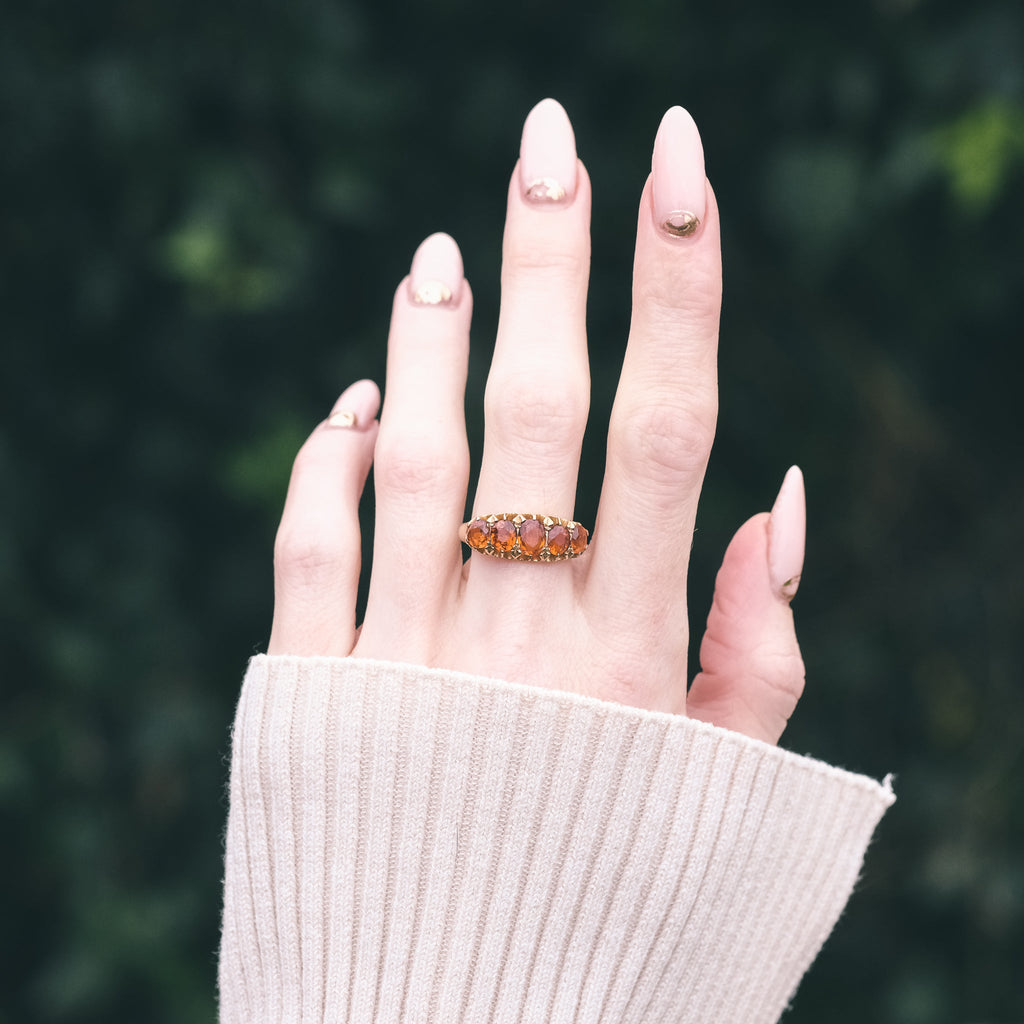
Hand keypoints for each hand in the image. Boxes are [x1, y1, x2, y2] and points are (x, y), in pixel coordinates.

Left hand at [266, 100, 805, 744]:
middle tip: (551, 141)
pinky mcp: (313, 694)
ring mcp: (405, 661)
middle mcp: (519, 641)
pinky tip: (354, 397)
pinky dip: (326, 457)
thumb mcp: (731, 796)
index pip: (672, 425)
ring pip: (414, 454)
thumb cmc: (616, 906)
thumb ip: (762, 654)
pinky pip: (309, 544)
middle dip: (551, 258)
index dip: (680, 283)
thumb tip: (783, 500)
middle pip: (540, 406)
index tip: (679, 167)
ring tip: (443, 246)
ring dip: (427, 334)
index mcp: (634, 658)